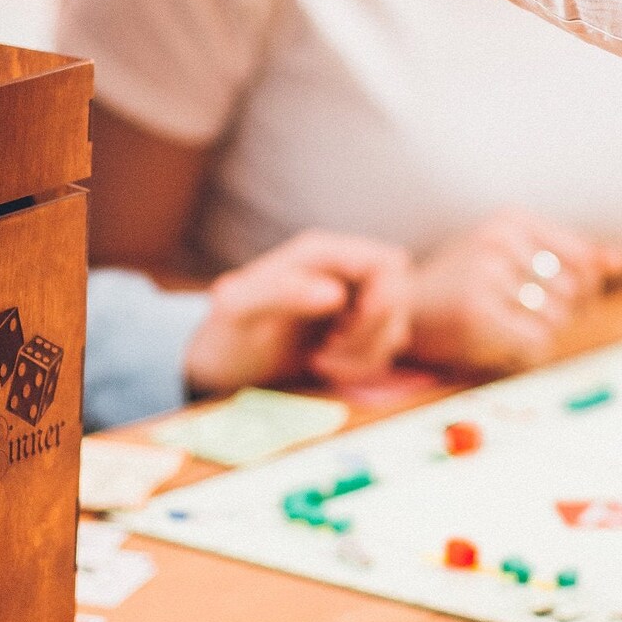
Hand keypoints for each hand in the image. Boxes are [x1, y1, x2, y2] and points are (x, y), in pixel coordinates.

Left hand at [184, 231, 411, 393]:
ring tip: (320, 361)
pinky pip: (385, 349)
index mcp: (319, 254)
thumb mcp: (238, 309)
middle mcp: (343, 272)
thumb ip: (279, 292)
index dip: (383, 298)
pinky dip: (362, 366)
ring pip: (396, 325)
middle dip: (371, 333)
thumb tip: (335, 293)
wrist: (223, 364)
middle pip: (399, 295)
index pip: (386, 263)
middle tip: (329, 349)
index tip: (346, 329)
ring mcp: (354, 301)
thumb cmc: (226, 331)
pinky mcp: (358, 331)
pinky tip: (327, 366)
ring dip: (366, 354)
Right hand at [407, 212, 621, 375]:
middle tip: (528, 319)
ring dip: (542, 333)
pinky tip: (504, 342)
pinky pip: (536, 341)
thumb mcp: (510, 252)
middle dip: (563, 314)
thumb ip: (566, 254)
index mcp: (512, 220)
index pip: (583, 260)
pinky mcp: (478, 314)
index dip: (584, 289)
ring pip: (557, 319)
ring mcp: (487, 276)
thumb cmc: (463, 280)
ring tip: (509, 327)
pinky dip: (528, 350)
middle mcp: (500, 241)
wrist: (402, 306)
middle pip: (573, 292)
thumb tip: (617, 262)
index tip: (563, 301)